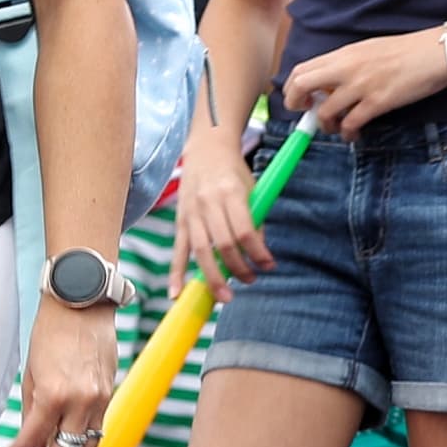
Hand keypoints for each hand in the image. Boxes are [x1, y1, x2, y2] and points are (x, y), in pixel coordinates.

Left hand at [0, 300, 118, 446]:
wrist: (84, 304)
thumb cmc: (51, 332)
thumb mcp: (32, 374)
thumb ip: (32, 412)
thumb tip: (28, 443)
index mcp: (54, 395)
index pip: (31, 443)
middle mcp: (81, 402)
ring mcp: (100, 401)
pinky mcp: (109, 396)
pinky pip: (96, 432)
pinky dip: (79, 445)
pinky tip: (63, 444)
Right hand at [174, 123, 270, 290]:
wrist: (206, 149)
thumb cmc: (235, 171)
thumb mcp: (253, 189)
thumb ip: (255, 220)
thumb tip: (259, 253)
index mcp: (230, 193)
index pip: (244, 231)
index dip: (257, 252)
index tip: (268, 266)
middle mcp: (207, 203)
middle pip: (222, 244)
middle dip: (238, 268)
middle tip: (251, 281)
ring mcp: (191, 212)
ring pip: (200, 251)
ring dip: (213, 277)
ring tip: (225, 297)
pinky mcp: (180, 220)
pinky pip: (179, 250)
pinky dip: (177, 273)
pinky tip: (178, 293)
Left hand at [282, 30, 446, 140]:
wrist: (437, 53)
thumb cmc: (408, 51)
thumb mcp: (369, 50)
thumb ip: (348, 64)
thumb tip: (331, 83)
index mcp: (344, 54)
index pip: (302, 69)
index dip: (292, 87)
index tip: (300, 99)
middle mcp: (347, 68)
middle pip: (302, 85)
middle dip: (295, 104)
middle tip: (307, 114)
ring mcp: (361, 85)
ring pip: (325, 111)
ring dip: (325, 125)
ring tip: (335, 129)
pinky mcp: (378, 102)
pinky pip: (351, 123)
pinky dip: (347, 133)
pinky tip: (353, 135)